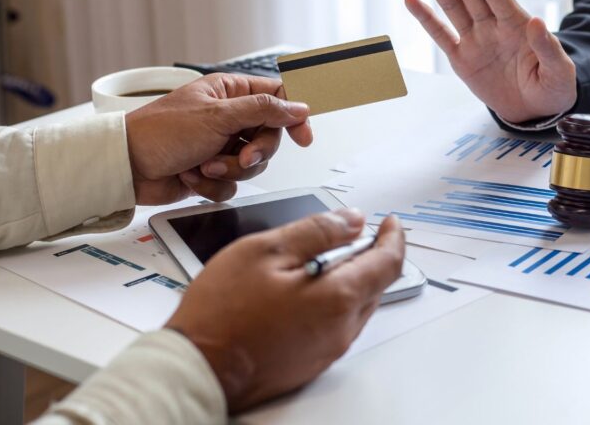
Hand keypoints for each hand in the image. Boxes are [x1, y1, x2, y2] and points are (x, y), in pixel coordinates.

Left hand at [125, 73, 312, 204]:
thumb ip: (264, 110)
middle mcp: (228, 118)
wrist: (127, 168)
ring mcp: (220, 145)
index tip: (303, 137)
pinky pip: (234, 183)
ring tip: (204, 165)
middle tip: (242, 156)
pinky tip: (192, 175)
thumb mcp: (218, 116)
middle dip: (255, 152)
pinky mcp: (211, 171)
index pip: (277, 98)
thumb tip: (298, 107)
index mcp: (230, 92)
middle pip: (269, 137)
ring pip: (253, 165)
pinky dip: (214, 183)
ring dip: (230, 170)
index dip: (293, 117)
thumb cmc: (160, 132)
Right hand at [166, 209, 404, 412]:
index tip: (389, 223)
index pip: (388, 262)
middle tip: (347, 235)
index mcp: (337, 298)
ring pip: (356, 305)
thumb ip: (316, 231)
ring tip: (316, 260)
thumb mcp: (266, 251)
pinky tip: (301, 290)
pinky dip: (332, 301)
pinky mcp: (312, 363)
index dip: (392, 237)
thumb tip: (352, 220)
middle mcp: (341, 329)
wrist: (197, 368)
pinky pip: (337, 325)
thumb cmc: (222, 314)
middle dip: (368, 255)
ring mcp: (328, 350)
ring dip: (348, 279)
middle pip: (375, 284)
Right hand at [405, 0, 575, 122]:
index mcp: (517, 24)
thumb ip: (548, 48)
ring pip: (452, 6)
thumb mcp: (559, 71)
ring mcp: (476, 40)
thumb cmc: (553, 88)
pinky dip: (426, 19)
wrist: (536, 112)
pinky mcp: (462, 59)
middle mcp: (493, 26)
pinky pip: (441, 36)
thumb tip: (537, 22)